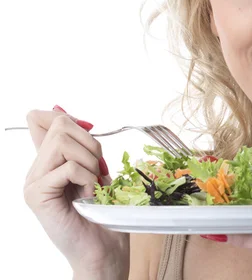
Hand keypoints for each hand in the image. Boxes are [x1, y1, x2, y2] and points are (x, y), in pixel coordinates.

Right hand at [23, 106, 128, 277]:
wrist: (103, 250)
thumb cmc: (103, 213)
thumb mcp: (96, 171)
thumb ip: (83, 147)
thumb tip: (72, 116)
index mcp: (48, 161)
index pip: (40, 119)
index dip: (66, 117)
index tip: (87, 134)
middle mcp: (36, 169)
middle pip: (60, 125)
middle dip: (91, 143)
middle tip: (97, 171)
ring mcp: (33, 182)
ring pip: (63, 142)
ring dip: (90, 162)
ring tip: (92, 185)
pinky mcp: (37, 194)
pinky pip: (69, 167)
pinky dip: (87, 178)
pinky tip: (87, 196)